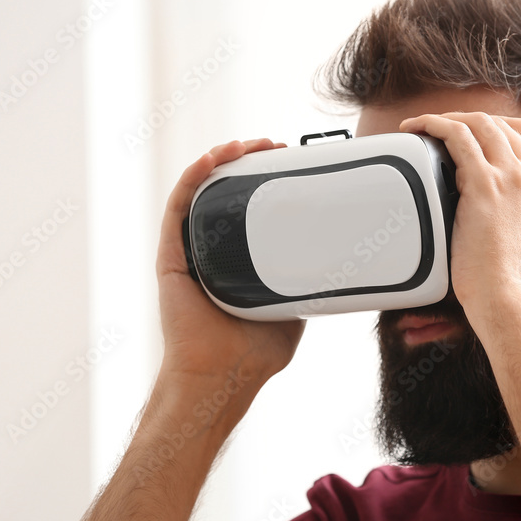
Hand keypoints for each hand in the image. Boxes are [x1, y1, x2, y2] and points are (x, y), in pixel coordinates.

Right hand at [155, 138, 305, 401]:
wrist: (223, 377)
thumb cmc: (255, 353)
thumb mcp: (295, 310)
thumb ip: (311, 287)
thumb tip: (348, 270)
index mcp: (236, 258)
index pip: (247, 205)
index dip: (264, 177)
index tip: (289, 158)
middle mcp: (209, 249)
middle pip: (224, 190)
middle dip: (246, 159)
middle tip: (275, 145)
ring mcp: (189, 251)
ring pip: (201, 191)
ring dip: (221, 159)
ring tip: (247, 143)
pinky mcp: (172, 258)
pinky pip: (179, 209)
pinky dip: (193, 178)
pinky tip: (211, 159)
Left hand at [399, 113, 520, 317]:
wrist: (506, 302)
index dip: (495, 128)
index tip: (469, 135)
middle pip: (500, 124)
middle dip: (467, 119)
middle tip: (440, 129)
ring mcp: (510, 177)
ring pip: (479, 124)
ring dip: (448, 118)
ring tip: (423, 127)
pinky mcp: (483, 184)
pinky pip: (457, 137)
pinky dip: (435, 126)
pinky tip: (419, 129)